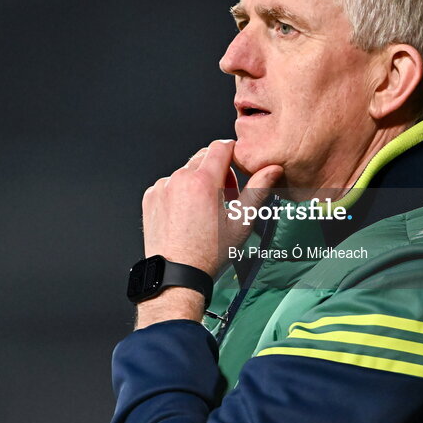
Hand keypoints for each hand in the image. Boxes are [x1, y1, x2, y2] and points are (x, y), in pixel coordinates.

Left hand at [137, 139, 280, 327]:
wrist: (176, 275)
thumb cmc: (208, 254)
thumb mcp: (241, 222)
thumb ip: (258, 190)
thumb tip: (272, 169)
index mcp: (203, 182)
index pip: (221, 147)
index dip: (233, 155)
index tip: (237, 169)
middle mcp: (179, 180)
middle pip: (203, 157)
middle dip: (218, 170)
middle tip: (225, 196)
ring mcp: (162, 188)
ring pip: (186, 171)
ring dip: (198, 182)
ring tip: (205, 210)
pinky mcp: (151, 197)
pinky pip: (169, 184)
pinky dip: (180, 192)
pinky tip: (187, 214)